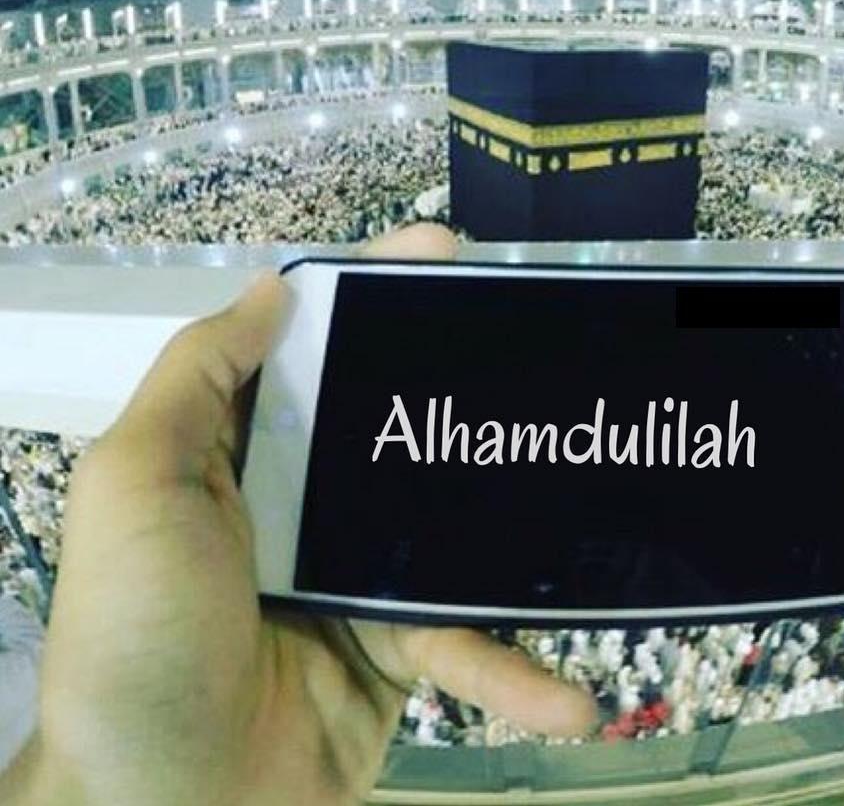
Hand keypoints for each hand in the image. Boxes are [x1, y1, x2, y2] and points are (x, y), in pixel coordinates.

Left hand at [4, 224, 595, 805]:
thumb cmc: (139, 635)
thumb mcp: (137, 486)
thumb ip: (196, 377)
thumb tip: (273, 289)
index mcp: (240, 455)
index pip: (313, 349)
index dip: (374, 292)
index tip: (444, 253)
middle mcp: (303, 502)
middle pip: (396, 419)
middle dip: (463, 377)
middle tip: (546, 341)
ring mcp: (357, 576)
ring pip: (452, 525)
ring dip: (520, 519)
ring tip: (599, 487)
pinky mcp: (394, 651)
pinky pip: (464, 644)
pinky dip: (515, 672)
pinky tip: (572, 699)